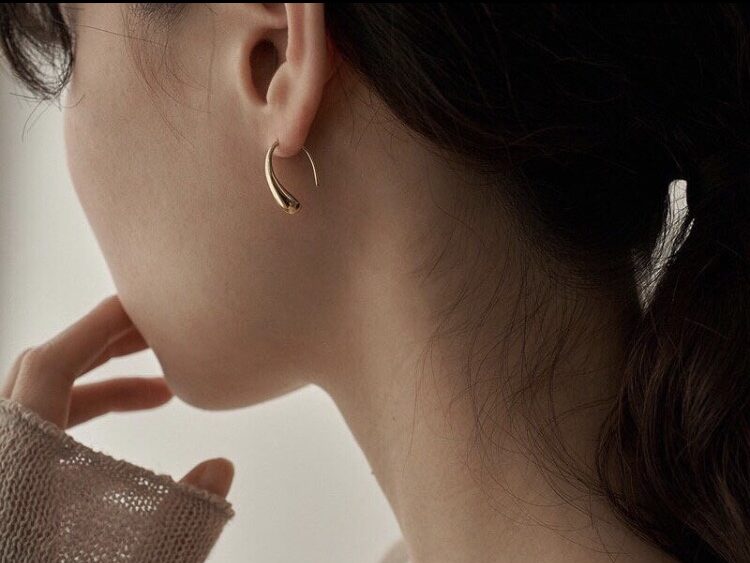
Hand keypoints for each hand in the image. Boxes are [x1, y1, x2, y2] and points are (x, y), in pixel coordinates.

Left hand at [0, 294, 233, 498]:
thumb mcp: (123, 550)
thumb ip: (175, 515)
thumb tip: (221, 467)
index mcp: (19, 457)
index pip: (51, 367)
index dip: (96, 327)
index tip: (140, 305)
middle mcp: (3, 446)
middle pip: (45, 369)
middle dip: (105, 344)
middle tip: (158, 334)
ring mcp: (7, 458)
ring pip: (45, 397)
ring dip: (104, 382)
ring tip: (162, 389)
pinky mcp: (14, 475)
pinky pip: (47, 424)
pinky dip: (89, 413)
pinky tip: (129, 431)